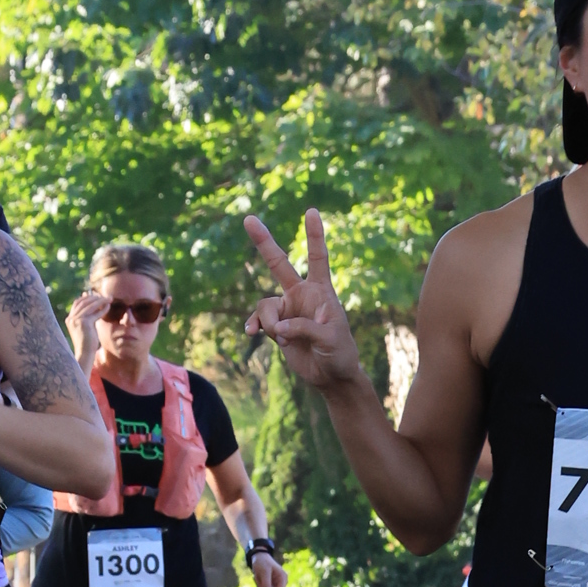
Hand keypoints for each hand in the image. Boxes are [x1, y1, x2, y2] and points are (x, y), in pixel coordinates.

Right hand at [66, 288, 102, 364]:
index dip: (87, 298)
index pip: (77, 303)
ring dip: (100, 301)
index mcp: (69, 319)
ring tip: (109, 299)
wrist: (85, 354)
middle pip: (83, 302)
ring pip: (90, 305)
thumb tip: (94, 307)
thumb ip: (88, 316)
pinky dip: (103, 309)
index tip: (97, 296)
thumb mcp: (86, 326)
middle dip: (95, 297)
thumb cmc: (87, 342)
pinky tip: (108, 306)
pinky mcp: (84, 323)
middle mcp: (71, 318)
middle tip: (105, 296)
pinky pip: (95, 313)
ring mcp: (77, 320)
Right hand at [243, 210, 361, 396]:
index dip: (314, 235)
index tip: (311, 211)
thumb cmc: (340, 353)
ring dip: (270, 323)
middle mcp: (301, 295)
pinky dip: (255, 326)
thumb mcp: (330, 338)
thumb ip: (305, 329)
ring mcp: (286, 310)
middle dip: (263, 242)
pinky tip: (251, 334)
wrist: (330, 375)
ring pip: (265, 306)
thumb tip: (279, 327)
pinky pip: (258, 319)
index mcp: (321, 291)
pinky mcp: (276, 326)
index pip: (317, 258)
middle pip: (278, 263)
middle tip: (248, 219)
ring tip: (284, 341)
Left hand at [253, 549, 287, 586]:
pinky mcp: (270, 585)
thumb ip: (266, 585)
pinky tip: (256, 577)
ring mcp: (275, 584)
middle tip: (256, 580)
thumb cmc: (262, 562)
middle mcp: (281, 582)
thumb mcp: (264, 572)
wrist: (258, 556)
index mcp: (283, 578)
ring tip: (256, 576)